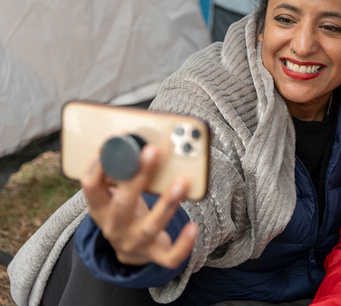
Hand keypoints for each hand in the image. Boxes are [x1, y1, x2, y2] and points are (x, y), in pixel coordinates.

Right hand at [81, 144, 198, 267]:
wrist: (131, 251)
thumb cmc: (127, 210)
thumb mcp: (117, 194)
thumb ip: (124, 172)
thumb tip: (143, 137)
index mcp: (100, 207)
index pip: (91, 186)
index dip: (100, 163)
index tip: (115, 138)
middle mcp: (113, 226)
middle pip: (122, 203)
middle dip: (138, 176)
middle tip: (153, 151)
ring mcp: (133, 243)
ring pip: (150, 225)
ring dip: (167, 202)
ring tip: (183, 182)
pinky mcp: (153, 255)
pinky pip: (169, 256)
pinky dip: (183, 244)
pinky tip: (194, 227)